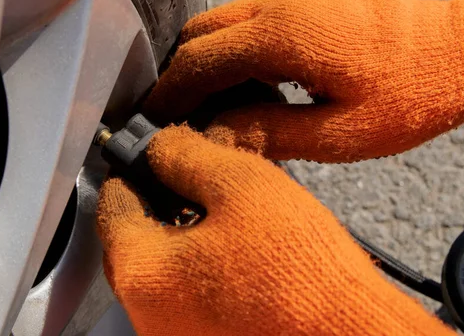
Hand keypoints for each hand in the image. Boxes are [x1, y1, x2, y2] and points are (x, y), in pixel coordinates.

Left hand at [96, 125, 452, 335]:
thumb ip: (186, 156)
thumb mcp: (241, 186)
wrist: (351, 334)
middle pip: (135, 238)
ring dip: (182, 231)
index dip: (132, 168)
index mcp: (143, 274)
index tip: (147, 152)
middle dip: (158, 199)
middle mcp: (147, 315)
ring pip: (163, 265)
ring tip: (219, 206)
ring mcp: (175, 334)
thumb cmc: (301, 271)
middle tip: (189, 173)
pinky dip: (201, 262)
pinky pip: (187, 291)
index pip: (112, 206)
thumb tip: (160, 145)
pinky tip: (235, 245)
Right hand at [144, 0, 463, 162]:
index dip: (171, 91)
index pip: (200, 59)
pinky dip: (233, 49)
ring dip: (207, 61)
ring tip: (215, 108)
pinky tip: (248, 85)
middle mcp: (280, 3)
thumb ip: (267, 134)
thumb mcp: (337, 135)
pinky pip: (247, 18)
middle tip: (179, 116)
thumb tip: (214, 136)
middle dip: (182, 74)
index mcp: (284, 35)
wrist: (456, 52)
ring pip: (220, 22)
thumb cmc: (409, 96)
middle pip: (199, 32)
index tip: (154, 118)